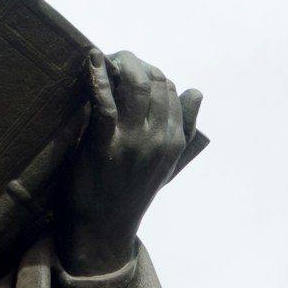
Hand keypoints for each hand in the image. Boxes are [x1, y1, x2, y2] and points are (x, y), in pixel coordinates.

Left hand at [55, 50, 200, 275]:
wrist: (100, 230)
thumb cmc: (127, 194)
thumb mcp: (164, 164)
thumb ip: (183, 129)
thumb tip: (195, 92)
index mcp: (175, 140)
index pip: (172, 89)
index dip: (150, 71)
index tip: (129, 66)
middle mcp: (160, 137)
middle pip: (155, 82)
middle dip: (135, 63)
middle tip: (115, 59)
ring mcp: (133, 141)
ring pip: (135, 85)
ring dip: (120, 64)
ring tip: (104, 58)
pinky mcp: (105, 144)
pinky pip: (106, 102)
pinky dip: (98, 77)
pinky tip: (92, 61)